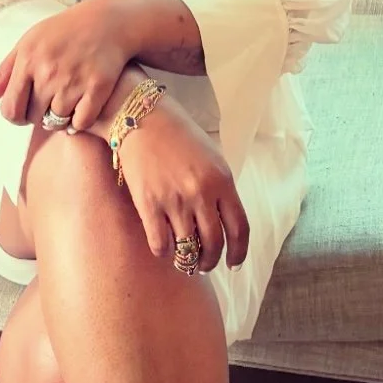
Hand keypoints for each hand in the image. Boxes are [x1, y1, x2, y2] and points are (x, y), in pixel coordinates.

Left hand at [0, 0, 131, 130]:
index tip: (26, 111)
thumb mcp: (27, 44)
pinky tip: (82, 109)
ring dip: (61, 118)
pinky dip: (80, 122)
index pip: (10, 109)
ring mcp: (74, 80)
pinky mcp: (98, 86)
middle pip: (34, 118)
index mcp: (28, 60)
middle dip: (39, 115)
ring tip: (67, 102)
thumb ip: (3, 74)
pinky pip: (82, 122)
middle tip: (49, 102)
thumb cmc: (63, 32)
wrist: (108, 21)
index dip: (16, 116)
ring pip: (58, 121)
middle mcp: (49, 71)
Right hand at [117, 95, 249, 273]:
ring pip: (188, 248)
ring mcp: (175, 200)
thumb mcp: (212, 157)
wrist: (142, 118)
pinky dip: (165, 253)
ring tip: (185, 260)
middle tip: (205, 264)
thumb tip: (224, 221)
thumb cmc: (178, 135)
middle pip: (214, 244)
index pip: (240, 228)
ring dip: (188, 261)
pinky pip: (161, 244)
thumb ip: (220, 188)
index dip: (239, 252)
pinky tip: (164, 248)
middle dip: (211, 261)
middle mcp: (202, 193)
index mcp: (223, 181)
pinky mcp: (149, 204)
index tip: (234, 263)